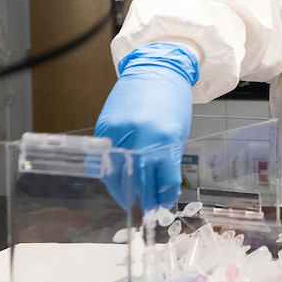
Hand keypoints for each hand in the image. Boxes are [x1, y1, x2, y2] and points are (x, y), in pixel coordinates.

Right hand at [94, 42, 198, 211]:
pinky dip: (111, 172)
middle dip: (143, 200)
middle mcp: (139, 139)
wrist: (155, 70)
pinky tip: (118, 180)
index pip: (163, 181)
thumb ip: (168, 160)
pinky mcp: (104, 129)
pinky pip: (105, 160)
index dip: (163, 198)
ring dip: (122, 191)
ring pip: (116, 176)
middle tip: (145, 211)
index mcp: (164, 141)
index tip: (162, 206)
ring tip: (129, 199)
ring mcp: (118, 134)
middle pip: (138, 183)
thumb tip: (160, 188)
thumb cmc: (172, 102)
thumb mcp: (177, 134)